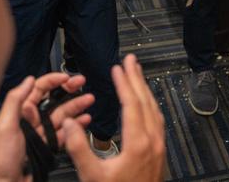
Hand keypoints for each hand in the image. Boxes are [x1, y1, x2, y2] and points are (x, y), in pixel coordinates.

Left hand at [0, 72, 93, 181]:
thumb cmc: (2, 158)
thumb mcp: (4, 125)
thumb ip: (15, 100)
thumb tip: (28, 80)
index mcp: (21, 111)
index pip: (40, 89)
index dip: (53, 80)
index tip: (66, 77)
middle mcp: (33, 119)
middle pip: (54, 99)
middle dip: (69, 89)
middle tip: (81, 83)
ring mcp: (43, 132)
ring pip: (63, 114)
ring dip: (77, 105)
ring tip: (89, 100)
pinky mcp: (50, 144)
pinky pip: (65, 132)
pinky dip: (76, 126)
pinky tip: (84, 120)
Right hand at [63, 54, 164, 181]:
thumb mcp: (91, 176)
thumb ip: (79, 149)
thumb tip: (69, 125)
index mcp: (138, 143)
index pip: (131, 104)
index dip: (124, 83)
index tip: (117, 67)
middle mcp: (152, 142)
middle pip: (146, 102)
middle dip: (137, 78)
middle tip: (131, 60)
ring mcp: (158, 148)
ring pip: (154, 110)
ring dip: (144, 90)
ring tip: (136, 76)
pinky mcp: (159, 154)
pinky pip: (157, 121)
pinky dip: (149, 106)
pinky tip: (144, 105)